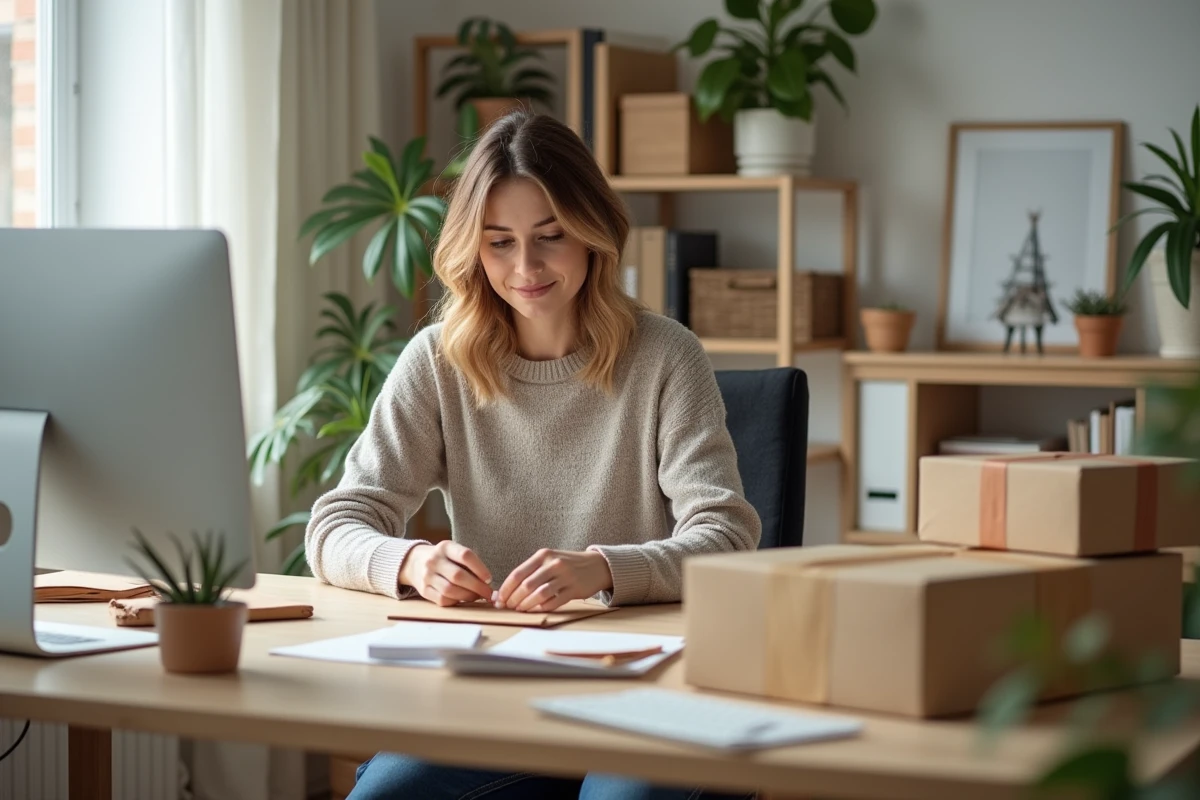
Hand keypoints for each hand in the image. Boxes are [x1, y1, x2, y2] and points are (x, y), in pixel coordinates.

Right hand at [399, 541, 494, 606]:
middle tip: (488, 593)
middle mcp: (434, 560)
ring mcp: (427, 576)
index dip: (480, 568)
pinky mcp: (423, 590)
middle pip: (458, 576)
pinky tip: (463, 599)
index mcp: (445, 547)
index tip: (489, 579)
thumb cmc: (443, 559)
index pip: (465, 555)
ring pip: (450, 590)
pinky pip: (442, 600)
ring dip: (468, 596)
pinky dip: (456, 601)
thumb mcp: (453, 552)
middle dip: (477, 587)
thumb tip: (487, 583)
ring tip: (477, 596)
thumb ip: (469, 563)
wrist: (414, 562)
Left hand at [497, 549, 612, 612]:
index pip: (518, 574)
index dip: (506, 589)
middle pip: (526, 585)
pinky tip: (536, 610)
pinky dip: (541, 608)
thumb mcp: (549, 560)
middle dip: (513, 599)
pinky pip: (554, 602)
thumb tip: (507, 590)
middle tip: (508, 607)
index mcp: (544, 555)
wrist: (597, 565)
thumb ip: (531, 571)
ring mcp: (565, 577)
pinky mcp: (574, 589)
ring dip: (526, 605)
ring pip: (539, 594)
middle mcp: (554, 564)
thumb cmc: (567, 564)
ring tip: (520, 610)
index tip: (499, 599)